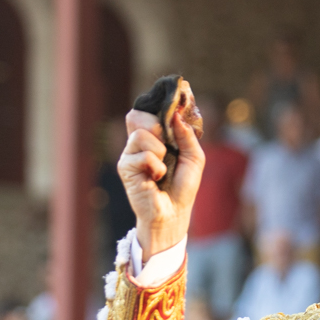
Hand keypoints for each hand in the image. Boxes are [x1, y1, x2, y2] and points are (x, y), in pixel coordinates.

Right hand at [118, 109, 204, 260]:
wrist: (174, 212)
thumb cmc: (182, 186)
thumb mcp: (194, 157)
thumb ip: (187, 135)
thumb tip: (176, 114)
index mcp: (153, 137)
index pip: (146, 111)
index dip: (157, 107)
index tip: (172, 111)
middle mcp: (138, 143)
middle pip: (136, 114)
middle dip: (156, 125)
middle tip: (167, 145)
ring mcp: (129, 154)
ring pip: (141, 133)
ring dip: (160, 150)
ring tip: (163, 168)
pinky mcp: (125, 167)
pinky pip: (142, 154)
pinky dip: (156, 166)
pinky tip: (155, 178)